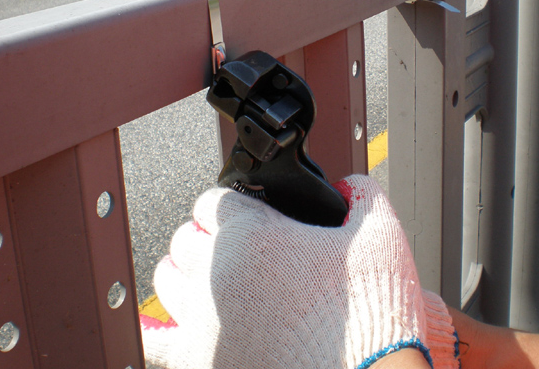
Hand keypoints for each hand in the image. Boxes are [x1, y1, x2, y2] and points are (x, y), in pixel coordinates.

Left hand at [141, 174, 457, 368]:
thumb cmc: (369, 317)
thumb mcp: (380, 237)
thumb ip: (361, 197)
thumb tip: (349, 187)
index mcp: (251, 237)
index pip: (212, 201)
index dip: (231, 203)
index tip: (245, 213)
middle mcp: (215, 276)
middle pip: (185, 239)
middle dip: (207, 238)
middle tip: (234, 249)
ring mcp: (203, 323)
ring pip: (167, 281)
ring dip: (185, 274)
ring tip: (209, 280)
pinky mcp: (199, 362)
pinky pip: (158, 340)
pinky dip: (161, 328)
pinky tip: (170, 323)